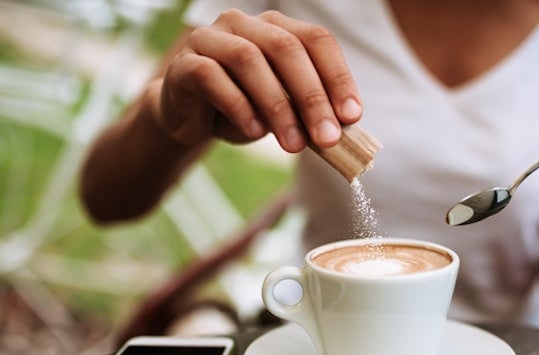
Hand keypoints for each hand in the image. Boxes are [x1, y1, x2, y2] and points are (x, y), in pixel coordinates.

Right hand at [155, 9, 361, 149]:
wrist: (191, 120)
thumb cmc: (246, 111)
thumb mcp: (284, 112)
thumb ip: (308, 114)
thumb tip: (339, 133)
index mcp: (277, 27)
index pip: (316, 40)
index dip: (338, 77)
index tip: (352, 117)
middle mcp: (245, 24)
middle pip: (286, 48)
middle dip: (312, 97)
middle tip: (327, 138)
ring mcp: (211, 38)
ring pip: (249, 60)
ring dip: (277, 106)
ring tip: (294, 144)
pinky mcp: (184, 63)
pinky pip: (211, 76)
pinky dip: (238, 105)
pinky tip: (255, 132)